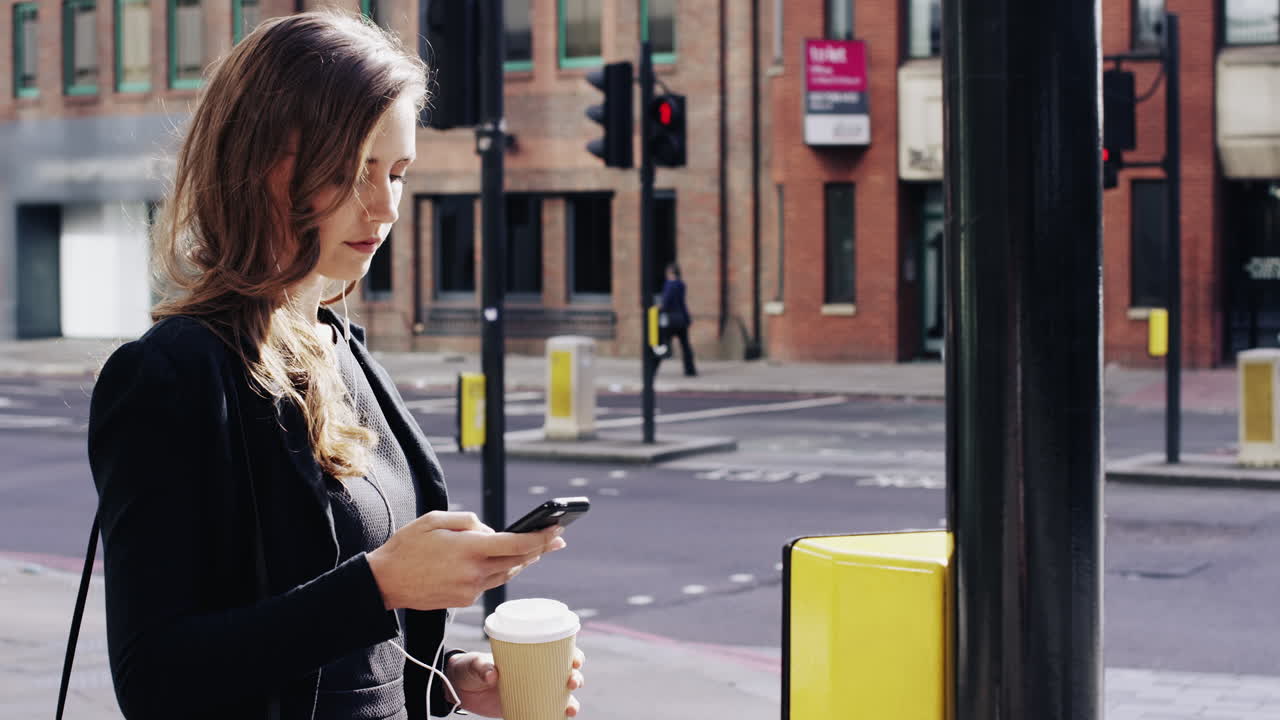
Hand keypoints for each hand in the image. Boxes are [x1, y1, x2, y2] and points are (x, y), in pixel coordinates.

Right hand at [366, 511, 565, 610]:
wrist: (385, 582)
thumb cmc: (407, 546)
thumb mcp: (435, 520)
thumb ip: (467, 521)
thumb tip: (489, 531)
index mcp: (468, 550)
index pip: (515, 543)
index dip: (539, 537)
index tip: (556, 530)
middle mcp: (473, 572)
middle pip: (517, 560)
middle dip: (540, 548)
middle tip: (559, 538)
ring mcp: (470, 590)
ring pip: (506, 573)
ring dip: (523, 560)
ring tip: (537, 548)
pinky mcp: (465, 600)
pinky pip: (490, 582)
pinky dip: (500, 570)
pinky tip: (505, 561)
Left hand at [445, 648, 586, 717]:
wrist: (459, 688)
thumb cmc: (470, 667)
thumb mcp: (475, 663)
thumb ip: (482, 667)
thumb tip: (493, 675)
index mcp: (529, 657)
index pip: (558, 653)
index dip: (573, 655)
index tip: (576, 659)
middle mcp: (535, 674)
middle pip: (566, 675)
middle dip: (576, 678)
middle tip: (572, 682)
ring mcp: (531, 692)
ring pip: (560, 698)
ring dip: (571, 703)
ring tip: (570, 708)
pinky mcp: (523, 708)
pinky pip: (543, 714)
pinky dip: (553, 718)